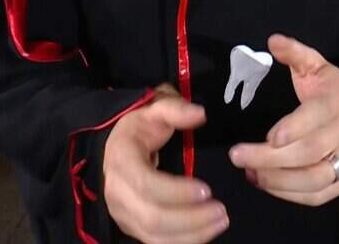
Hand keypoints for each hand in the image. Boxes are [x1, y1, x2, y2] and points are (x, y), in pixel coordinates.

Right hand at [104, 83, 229, 242]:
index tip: (207, 190)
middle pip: (151, 217)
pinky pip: (156, 243)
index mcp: (121, 160)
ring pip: (154, 236)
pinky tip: (206, 233)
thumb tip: (200, 115)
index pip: (146, 184)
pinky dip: (183, 242)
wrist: (120, 144)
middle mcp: (116, 192)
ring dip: (191, 234)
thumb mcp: (154, 109)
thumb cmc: (141, 127)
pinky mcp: (132, 226)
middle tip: (222, 210)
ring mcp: (123, 213)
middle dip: (190, 219)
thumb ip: (176, 109)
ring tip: (221, 221)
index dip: (177, 192)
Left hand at [228, 34, 338, 206]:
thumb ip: (295, 53)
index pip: (316, 119)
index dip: (293, 129)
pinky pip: (319, 196)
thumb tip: (273, 40)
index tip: (268, 136)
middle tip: (237, 156)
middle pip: (309, 153)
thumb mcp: (316, 65)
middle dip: (270, 159)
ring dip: (278, 181)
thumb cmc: (331, 90)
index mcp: (337, 103)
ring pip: (315, 179)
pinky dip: (291, 195)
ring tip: (250, 173)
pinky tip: (267, 185)